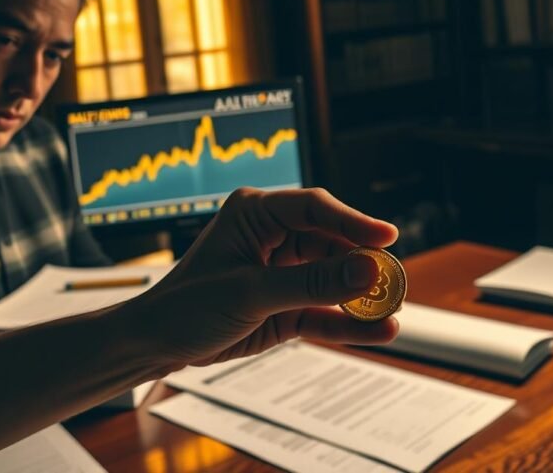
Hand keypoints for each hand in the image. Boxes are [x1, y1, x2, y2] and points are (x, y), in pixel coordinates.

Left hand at [121, 187, 399, 369]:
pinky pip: (324, 313)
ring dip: (362, 297)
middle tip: (395, 282)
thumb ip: (310, 284)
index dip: (353, 222)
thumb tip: (366, 272)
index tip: (387, 238)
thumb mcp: (250, 293)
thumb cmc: (187, 305)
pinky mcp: (285, 308)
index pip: (314, 208)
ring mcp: (282, 274)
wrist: (156, 344)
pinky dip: (349, 324)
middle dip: (364, 265)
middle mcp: (273, 238)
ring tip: (394, 309)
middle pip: (332, 244)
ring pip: (333, 280)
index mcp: (256, 214)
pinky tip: (380, 332)